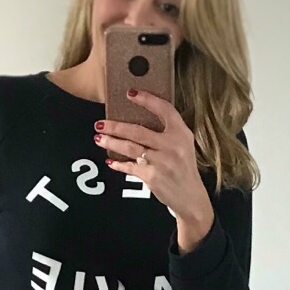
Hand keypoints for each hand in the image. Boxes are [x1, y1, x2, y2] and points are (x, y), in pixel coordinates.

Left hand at [95, 90, 214, 249]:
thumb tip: (138, 120)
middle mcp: (172, 145)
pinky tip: (111, 161)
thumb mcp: (183, 145)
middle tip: (100, 123)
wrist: (190, 196)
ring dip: (111, 142)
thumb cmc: (183, 168)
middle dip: (115, 126)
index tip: (131, 93)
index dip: (147, 100)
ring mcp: (162, 161)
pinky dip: (118, 164)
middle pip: (138, 130)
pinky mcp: (153, 177)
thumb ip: (167, 132)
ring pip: (130, 148)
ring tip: (98, 138)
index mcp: (181, 133)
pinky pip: (130, 166)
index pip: (164, 109)